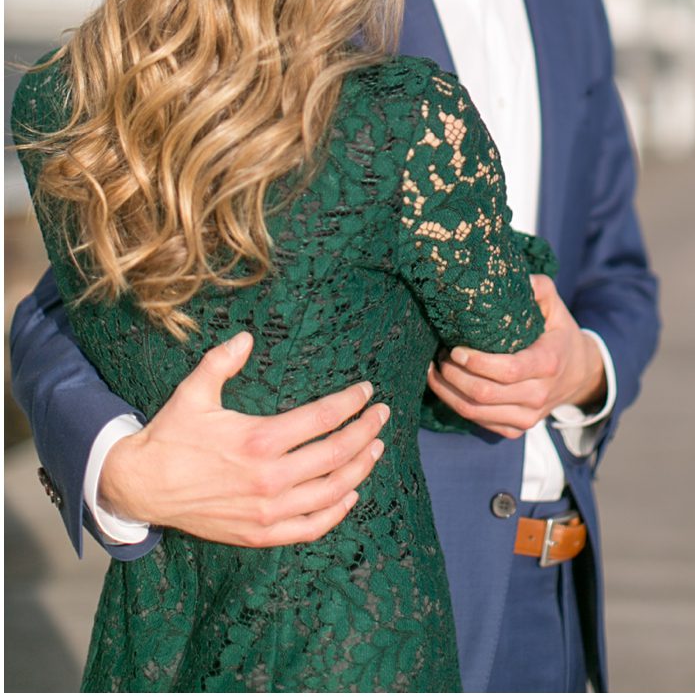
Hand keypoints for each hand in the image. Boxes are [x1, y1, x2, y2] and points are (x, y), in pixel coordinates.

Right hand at [98, 332, 387, 546]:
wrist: (137, 487)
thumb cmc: (169, 437)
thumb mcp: (193, 393)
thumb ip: (221, 362)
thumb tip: (246, 336)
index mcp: (259, 440)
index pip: (324, 418)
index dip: (352, 402)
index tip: (367, 392)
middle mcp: (269, 478)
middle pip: (337, 453)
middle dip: (366, 431)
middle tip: (382, 416)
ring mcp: (266, 510)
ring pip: (331, 491)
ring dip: (360, 469)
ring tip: (375, 448)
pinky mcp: (257, 533)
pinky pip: (309, 528)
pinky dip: (335, 512)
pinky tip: (350, 495)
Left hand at [425, 275, 605, 438]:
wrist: (579, 375)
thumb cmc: (560, 336)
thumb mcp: (556, 308)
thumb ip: (539, 288)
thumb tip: (517, 276)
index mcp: (549, 363)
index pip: (508, 370)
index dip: (476, 362)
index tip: (455, 348)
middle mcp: (539, 394)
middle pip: (484, 394)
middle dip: (453, 376)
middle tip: (439, 356)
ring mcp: (527, 417)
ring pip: (475, 412)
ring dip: (448, 392)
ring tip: (436, 370)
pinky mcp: (516, 429)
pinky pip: (478, 422)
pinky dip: (456, 405)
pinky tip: (447, 387)